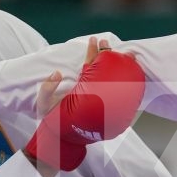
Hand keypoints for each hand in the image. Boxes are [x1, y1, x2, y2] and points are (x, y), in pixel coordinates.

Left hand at [23, 41, 143, 172]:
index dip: (92, 52)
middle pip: (101, 67)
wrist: (59, 136)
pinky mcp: (104, 108)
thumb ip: (47, 87)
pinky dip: (124, 87)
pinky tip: (131, 80)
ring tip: (126, 55)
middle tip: (111, 43)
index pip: (87, 64)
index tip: (96, 40)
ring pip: (109, 78)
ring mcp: (98, 97)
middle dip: (107, 54)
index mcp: (78, 83)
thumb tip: (57, 72)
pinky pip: (115, 95)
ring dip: (118, 66)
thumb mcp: (44, 101)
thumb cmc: (51, 118)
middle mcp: (89, 88)